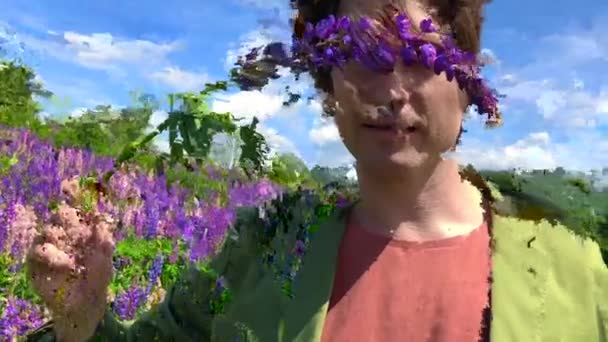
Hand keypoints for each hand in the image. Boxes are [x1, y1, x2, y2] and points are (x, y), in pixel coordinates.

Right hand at [26, 199, 114, 341]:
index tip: (85, 199)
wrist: (84, 304)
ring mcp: (49, 246)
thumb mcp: (106, 259)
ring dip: (61, 238)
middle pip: (61, 213)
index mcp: (82, 229)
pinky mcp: (36, 262)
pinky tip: (67, 266)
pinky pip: (38, 251)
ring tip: (74, 257)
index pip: (78, 209)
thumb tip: (101, 220)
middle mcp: (64, 234)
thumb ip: (104, 240)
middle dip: (69, 217)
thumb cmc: (97, 278)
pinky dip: (53, 256)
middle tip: (78, 229)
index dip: (79, 199)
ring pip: (48, 230)